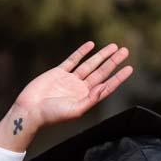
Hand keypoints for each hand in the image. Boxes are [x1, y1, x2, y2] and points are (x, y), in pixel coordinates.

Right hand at [0, 41, 133, 152]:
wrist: (30, 111)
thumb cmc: (51, 115)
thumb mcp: (75, 110)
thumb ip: (91, 99)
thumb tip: (105, 88)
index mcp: (86, 99)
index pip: (107, 86)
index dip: (118, 77)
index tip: (130, 68)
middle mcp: (80, 89)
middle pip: (101, 72)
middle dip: (113, 62)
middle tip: (125, 51)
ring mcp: (70, 80)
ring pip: (90, 64)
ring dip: (101, 55)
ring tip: (114, 46)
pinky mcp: (58, 72)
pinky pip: (73, 60)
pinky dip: (82, 52)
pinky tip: (91, 45)